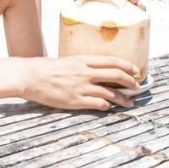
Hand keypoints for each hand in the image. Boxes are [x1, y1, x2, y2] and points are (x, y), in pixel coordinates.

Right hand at [18, 55, 139, 110]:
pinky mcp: (75, 101)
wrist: (30, 76)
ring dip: (123, 99)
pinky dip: (106, 106)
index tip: (137, 70)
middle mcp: (85, 72)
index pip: (112, 61)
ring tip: (130, 103)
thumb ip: (83, 65)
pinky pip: (97, 103)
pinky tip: (108, 107)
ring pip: (110, 93)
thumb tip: (97, 70)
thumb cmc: (46, 68)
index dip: (127, 66)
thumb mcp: (68, 61)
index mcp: (83, 60)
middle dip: (131, 82)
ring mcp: (81, 87)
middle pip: (116, 75)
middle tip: (138, 87)